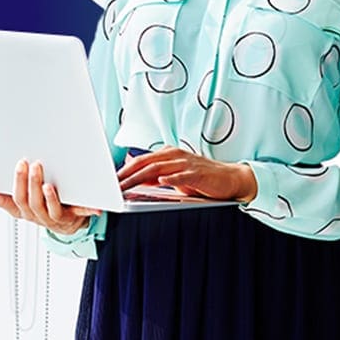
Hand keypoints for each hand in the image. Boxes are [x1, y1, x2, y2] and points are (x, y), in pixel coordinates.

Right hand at [0, 158, 101, 236]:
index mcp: (26, 211)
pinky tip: (94, 206)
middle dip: (32, 184)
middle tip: (35, 165)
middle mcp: (40, 216)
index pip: (17, 199)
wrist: (65, 224)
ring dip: (50, 197)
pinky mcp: (74, 217)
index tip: (20, 164)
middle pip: (33, 203)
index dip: (18, 183)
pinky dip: (87, 210)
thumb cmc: (40, 209)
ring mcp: (57, 217)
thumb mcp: (18, 205)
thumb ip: (1, 199)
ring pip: (51, 209)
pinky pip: (80, 214)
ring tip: (49, 185)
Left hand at [115, 145, 256, 201]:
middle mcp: (174, 155)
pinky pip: (181, 175)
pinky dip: (170, 178)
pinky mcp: (197, 173)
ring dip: (140, 177)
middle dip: (127, 174)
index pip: (141, 161)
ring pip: (158, 168)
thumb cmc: (201, 178)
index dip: (124, 170)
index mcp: (167, 154)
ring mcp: (185, 163)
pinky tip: (161, 180)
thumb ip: (156, 175)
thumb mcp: (174, 176)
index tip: (110, 180)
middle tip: (112, 185)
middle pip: (145, 163)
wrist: (229, 178)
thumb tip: (136, 177)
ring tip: (126, 185)